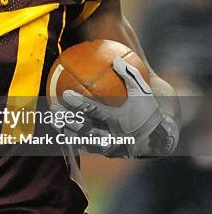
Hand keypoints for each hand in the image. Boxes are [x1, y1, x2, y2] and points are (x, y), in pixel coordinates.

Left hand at [60, 57, 178, 156]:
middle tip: (53, 108)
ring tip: (53, 122)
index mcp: (119, 120)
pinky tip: (63, 131)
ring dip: (67, 132)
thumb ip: (129, 75)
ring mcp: (109, 147)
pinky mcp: (106, 153)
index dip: (79, 103)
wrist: (160, 138)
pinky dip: (75, 140)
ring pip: (83, 141)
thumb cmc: (149, 110)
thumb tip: (115, 59)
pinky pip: (87, 147)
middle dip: (67, 119)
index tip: (65, 94)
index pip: (95, 111)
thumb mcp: (142, 91)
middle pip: (84, 129)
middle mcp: (112, 136)